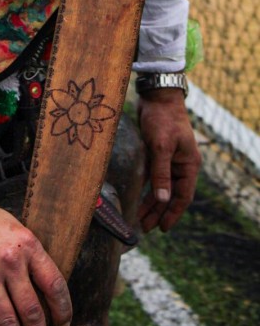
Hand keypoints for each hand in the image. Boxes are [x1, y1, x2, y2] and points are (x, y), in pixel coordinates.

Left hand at [137, 88, 200, 232]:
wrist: (157, 96)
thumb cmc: (162, 120)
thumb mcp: (161, 147)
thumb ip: (161, 173)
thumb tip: (162, 199)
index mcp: (188, 165)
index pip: (183, 196)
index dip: (173, 213)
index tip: (162, 228)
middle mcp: (180, 165)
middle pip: (170, 195)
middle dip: (158, 212)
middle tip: (146, 229)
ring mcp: (168, 159)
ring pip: (160, 187)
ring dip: (150, 202)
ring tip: (139, 218)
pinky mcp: (155, 153)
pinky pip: (151, 176)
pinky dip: (145, 187)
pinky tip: (136, 197)